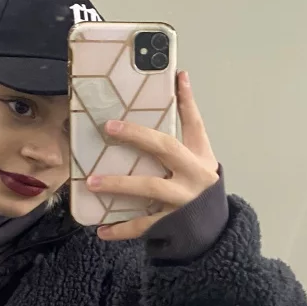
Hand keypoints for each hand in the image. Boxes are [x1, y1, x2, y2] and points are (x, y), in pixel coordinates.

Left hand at [88, 71, 218, 240]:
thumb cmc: (201, 185)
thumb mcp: (200, 154)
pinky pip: (142, 225)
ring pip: (149, 188)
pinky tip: (100, 229)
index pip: (193, 123)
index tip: (176, 78)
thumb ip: (189, 119)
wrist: (214, 229)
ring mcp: (182, 200)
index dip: (185, 100)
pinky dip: (121, 229)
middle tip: (108, 128)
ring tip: (91, 182)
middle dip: (137, 136)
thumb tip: (181, 77)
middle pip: (165, 149)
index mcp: (199, 157)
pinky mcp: (170, 223)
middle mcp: (193, 175)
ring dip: (119, 184)